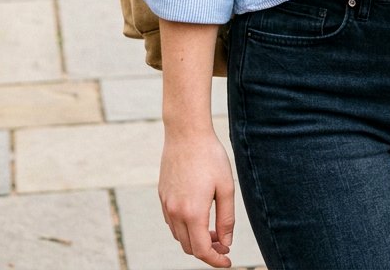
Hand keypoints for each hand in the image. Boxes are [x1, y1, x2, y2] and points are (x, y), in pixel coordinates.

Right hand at [159, 130, 234, 267]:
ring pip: (179, 236)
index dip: (215, 260)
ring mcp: (166, 205)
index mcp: (192, 213)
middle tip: (224, 243)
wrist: (186, 132)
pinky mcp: (162, 195)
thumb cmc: (210, 157)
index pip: (202, 250)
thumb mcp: (226, 187)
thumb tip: (226, 243)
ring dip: (196, 239)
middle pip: (190, 247)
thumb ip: (227, 219)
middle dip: (208, 250)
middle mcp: (175, 213)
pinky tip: (199, 216)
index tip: (227, 261)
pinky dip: (185, 228)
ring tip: (214, 229)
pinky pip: (172, 222)